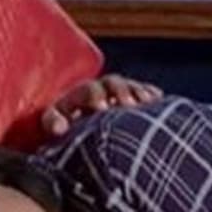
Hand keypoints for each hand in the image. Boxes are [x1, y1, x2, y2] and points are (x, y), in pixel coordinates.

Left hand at [40, 74, 163, 137]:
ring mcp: (115, 91)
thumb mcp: (52, 123)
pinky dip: (149, 93)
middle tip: (128, 105)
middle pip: (112, 83)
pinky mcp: (128, 96)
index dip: (96, 96)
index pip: (89, 90)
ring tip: (148, 102)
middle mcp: (99, 88)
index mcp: (79, 94)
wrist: (73, 121)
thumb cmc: (61, 125)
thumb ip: (54, 123)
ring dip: (138, 92)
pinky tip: (159, 98)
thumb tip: (59, 128)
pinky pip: (141, 91)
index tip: (103, 108)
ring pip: (128, 86)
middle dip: (121, 92)